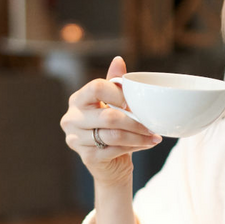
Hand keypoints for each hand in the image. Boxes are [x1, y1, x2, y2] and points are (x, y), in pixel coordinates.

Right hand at [59, 56, 162, 187]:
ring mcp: (75, 139)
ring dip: (138, 136)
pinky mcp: (86, 157)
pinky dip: (135, 147)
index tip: (135, 102)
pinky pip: (116, 149)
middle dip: (135, 121)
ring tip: (153, 136)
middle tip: (152, 124)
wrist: (109, 163)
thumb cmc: (110, 129)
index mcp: (77, 100)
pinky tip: (144, 145)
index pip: (96, 88)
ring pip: (114, 135)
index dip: (119, 94)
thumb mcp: (112, 103)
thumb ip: (114, 83)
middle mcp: (71, 119)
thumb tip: (118, 60)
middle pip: (108, 116)